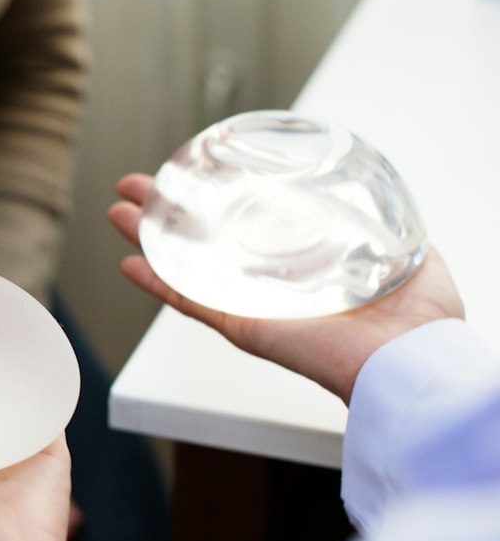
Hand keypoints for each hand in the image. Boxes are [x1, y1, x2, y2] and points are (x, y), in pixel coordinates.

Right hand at [108, 172, 464, 402]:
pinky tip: (132, 262)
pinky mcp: (245, 327)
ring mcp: (251, 306)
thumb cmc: (420, 323)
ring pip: (186, 267)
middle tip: (137, 188)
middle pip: (201, 243)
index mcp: (299, 269)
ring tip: (119, 211)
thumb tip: (381, 200)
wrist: (414, 363)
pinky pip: (192, 303)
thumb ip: (389, 227)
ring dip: (149, 238)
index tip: (192, 177)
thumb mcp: (407, 251)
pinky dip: (158, 285)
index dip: (214, 203)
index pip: (245, 232)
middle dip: (166, 213)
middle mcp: (268, 287)